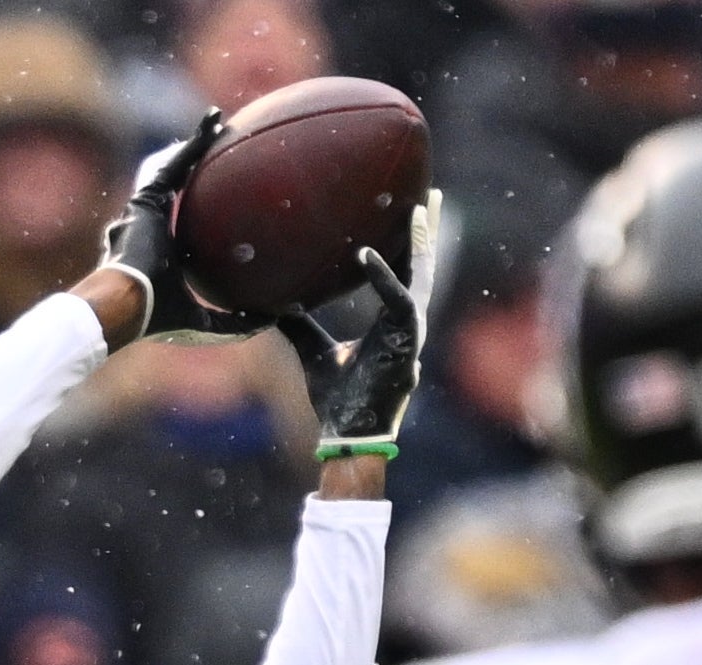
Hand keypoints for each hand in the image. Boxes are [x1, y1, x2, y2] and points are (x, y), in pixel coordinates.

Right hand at [92, 113, 263, 344]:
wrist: (128, 305)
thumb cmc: (159, 317)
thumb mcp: (205, 323)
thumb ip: (237, 322)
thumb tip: (276, 319)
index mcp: (165, 252)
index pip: (186, 221)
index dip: (204, 206)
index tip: (224, 194)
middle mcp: (152, 226)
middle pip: (179, 184)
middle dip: (197, 162)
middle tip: (223, 143)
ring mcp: (146, 211)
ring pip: (175, 167)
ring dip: (197, 145)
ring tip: (218, 122)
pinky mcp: (146, 201)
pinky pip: (175, 164)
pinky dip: (195, 143)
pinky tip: (214, 121)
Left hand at [294, 194, 439, 460]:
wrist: (346, 433)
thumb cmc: (336, 399)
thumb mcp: (313, 351)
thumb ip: (300, 324)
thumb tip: (273, 303)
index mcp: (391, 324)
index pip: (403, 274)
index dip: (405, 245)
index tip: (405, 211)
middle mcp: (407, 324)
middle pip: (422, 268)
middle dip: (426, 232)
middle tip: (428, 194)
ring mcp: (411, 334)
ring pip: (422, 278)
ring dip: (421, 244)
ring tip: (417, 210)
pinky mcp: (406, 344)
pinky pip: (399, 303)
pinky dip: (383, 279)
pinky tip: (366, 255)